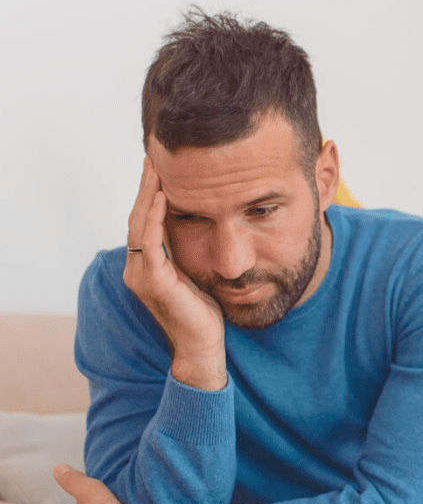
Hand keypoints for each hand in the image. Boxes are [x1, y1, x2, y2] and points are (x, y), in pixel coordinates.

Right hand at [124, 158, 226, 389]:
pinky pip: (150, 243)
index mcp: (146, 264)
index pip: (144, 220)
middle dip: (145, 186)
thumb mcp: (196, 273)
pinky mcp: (153, 283)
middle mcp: (137, 268)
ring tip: (156, 167)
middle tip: (154, 155)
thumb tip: (204, 222)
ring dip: (148, 194)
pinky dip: (154, 218)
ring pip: (139, 225)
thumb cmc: (204, 312)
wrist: (203, 348)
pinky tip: (163, 197)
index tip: (160, 165)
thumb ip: (190, 251)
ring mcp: (141, 275)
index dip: (150, 193)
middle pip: (137, 216)